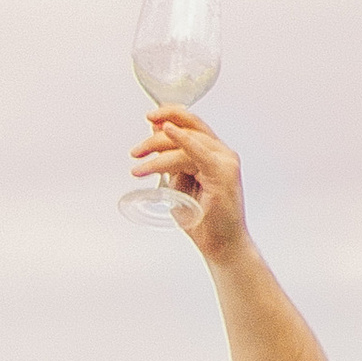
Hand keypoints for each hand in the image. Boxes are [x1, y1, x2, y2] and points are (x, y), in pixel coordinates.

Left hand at [129, 109, 246, 261]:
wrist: (221, 246)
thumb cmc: (203, 220)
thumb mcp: (179, 184)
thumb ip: (170, 162)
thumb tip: (156, 140)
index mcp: (214, 153)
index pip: (193, 125)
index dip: (171, 115)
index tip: (149, 117)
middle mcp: (222, 153)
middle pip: (189, 129)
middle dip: (158, 132)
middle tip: (136, 150)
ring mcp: (224, 162)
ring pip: (186, 142)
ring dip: (158, 150)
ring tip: (138, 164)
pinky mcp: (222, 173)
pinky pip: (198, 151)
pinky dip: (182, 139)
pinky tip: (167, 131)